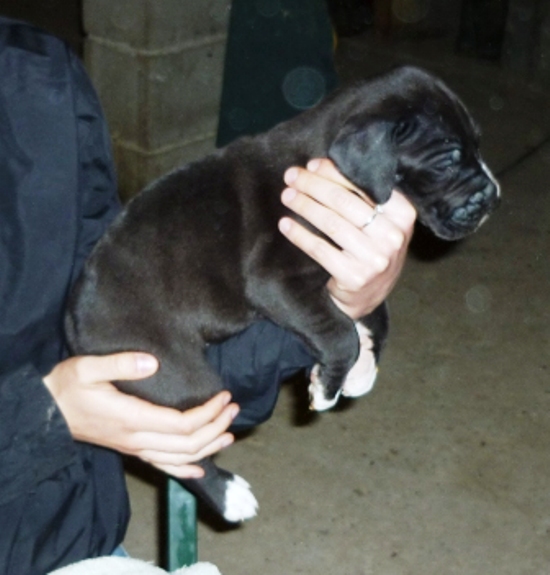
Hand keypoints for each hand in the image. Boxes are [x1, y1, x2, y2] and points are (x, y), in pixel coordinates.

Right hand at [43, 352, 238, 478]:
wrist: (47, 414)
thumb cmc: (68, 388)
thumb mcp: (87, 368)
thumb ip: (120, 364)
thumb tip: (152, 361)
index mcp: (131, 418)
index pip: (182, 424)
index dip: (208, 412)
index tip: (224, 395)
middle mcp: (137, 439)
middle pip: (187, 443)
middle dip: (215, 427)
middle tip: (233, 408)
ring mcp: (134, 448)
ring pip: (180, 458)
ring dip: (208, 447)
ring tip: (229, 432)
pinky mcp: (131, 450)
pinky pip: (163, 466)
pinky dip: (185, 469)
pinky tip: (201, 467)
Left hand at [279, 158, 415, 318]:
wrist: (369, 295)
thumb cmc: (370, 249)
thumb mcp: (379, 222)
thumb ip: (363, 197)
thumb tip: (319, 166)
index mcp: (403, 214)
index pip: (364, 185)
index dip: (334, 172)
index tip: (311, 165)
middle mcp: (393, 236)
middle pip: (344, 202)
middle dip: (313, 185)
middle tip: (291, 177)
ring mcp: (375, 258)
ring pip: (330, 223)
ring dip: (304, 206)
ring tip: (287, 196)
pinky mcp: (355, 276)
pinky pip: (320, 249)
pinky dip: (299, 234)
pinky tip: (286, 224)